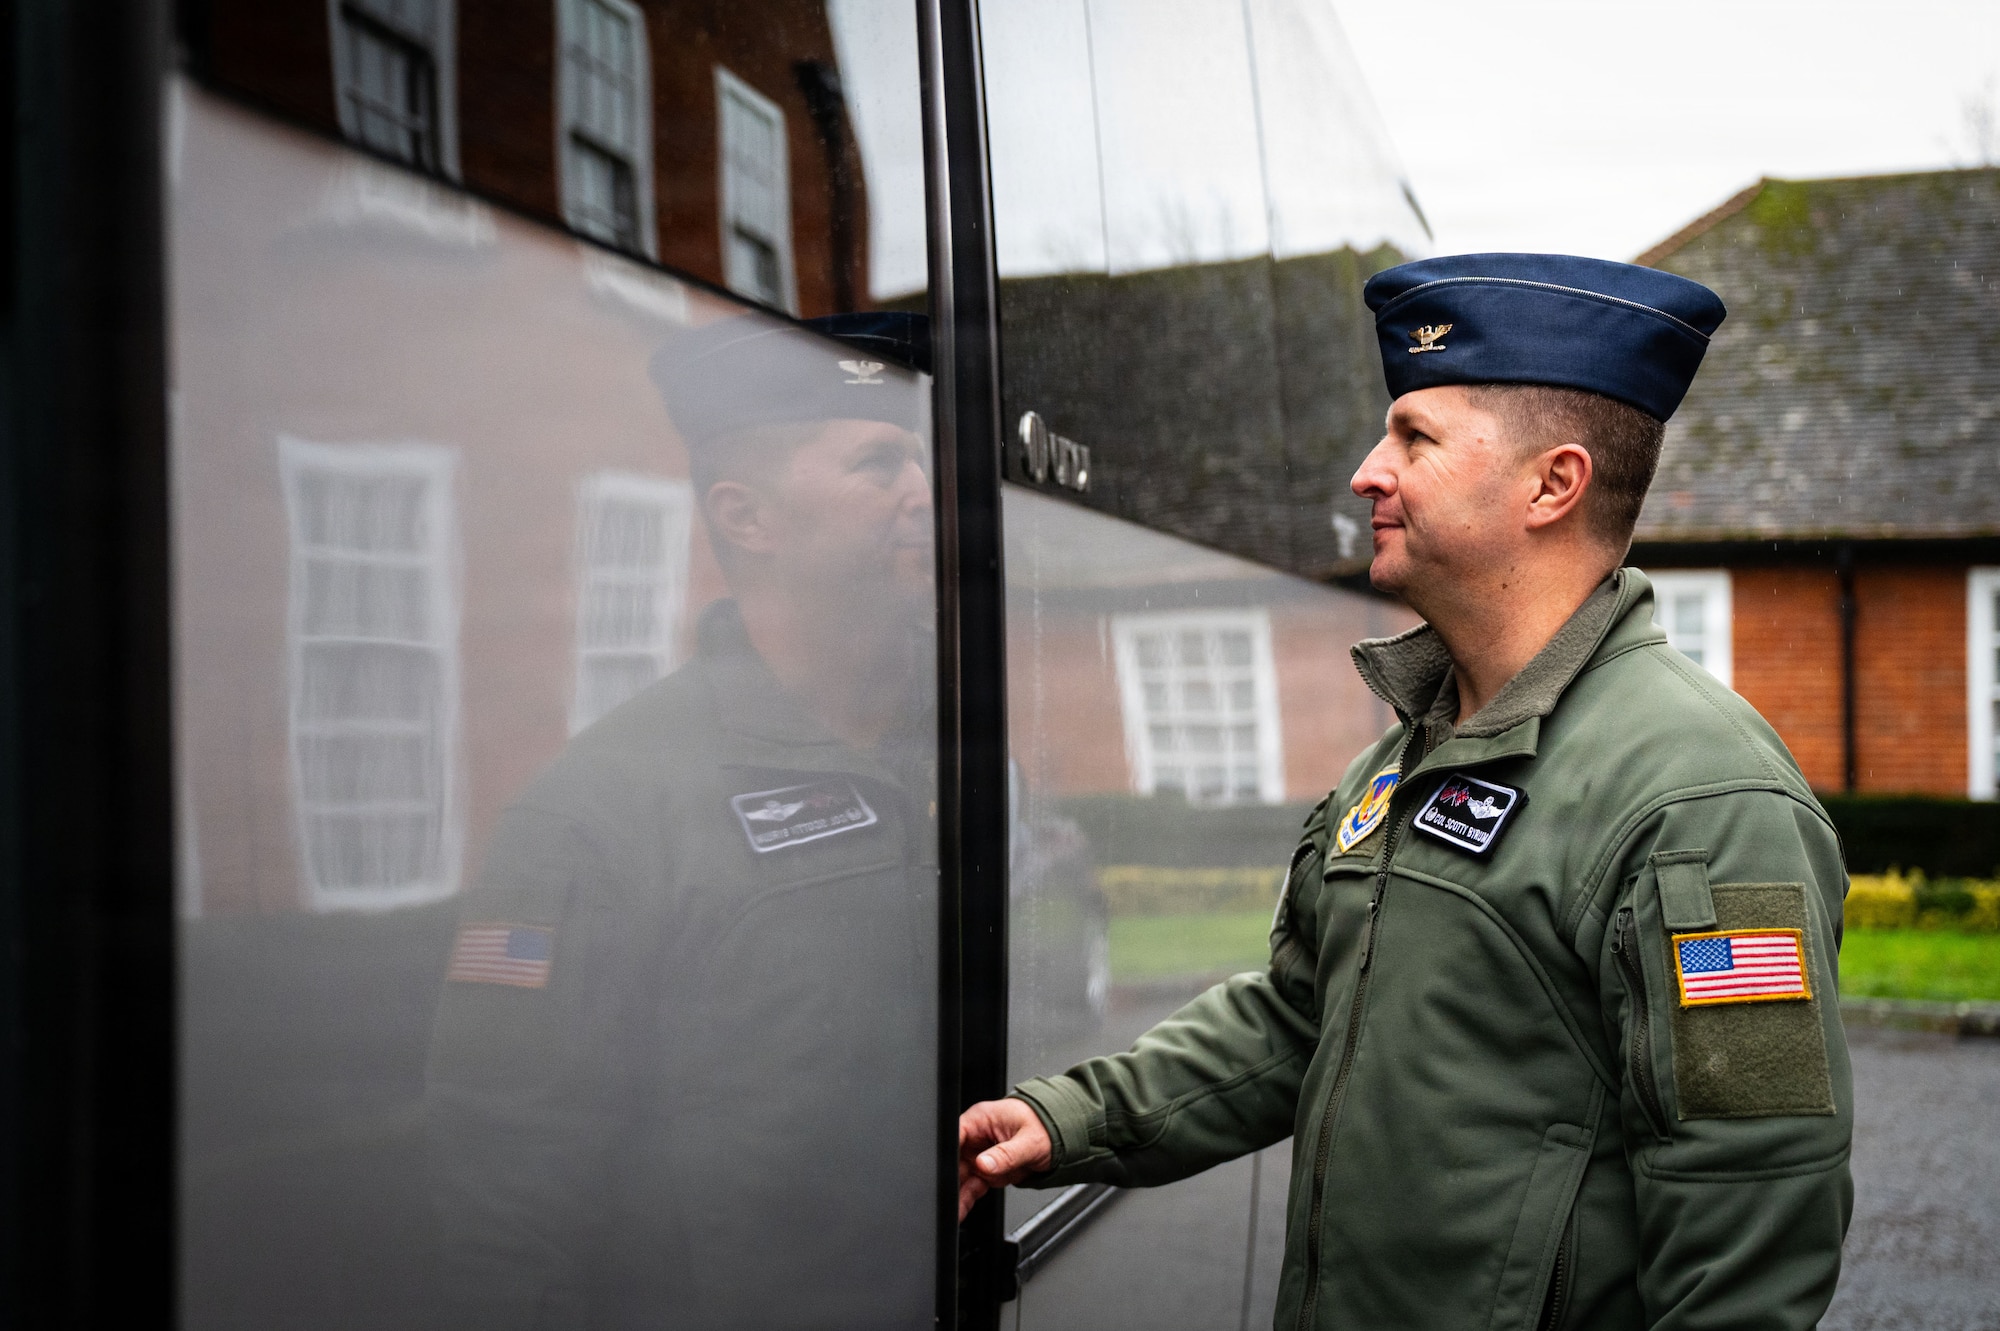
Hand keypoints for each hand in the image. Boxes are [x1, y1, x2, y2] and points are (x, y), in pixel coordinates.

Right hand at [957, 1097, 1053, 1221]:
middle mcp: (976, 1137)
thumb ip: (1006, 1154)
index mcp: (982, 1119)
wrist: (1060, 1139)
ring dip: (955, 1193)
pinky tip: (959, 1212)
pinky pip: (972, 1187)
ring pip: (960, 1177)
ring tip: (950, 1211)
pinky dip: (966, 1200)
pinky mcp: (986, 1171)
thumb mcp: (1029, 1141)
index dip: (946, 1153)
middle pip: (952, 1159)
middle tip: (946, 1196)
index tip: (944, 1172)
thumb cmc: (1045, 1128)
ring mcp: (979, 1155)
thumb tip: (983, 1163)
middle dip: (948, 1178)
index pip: (955, 1135)